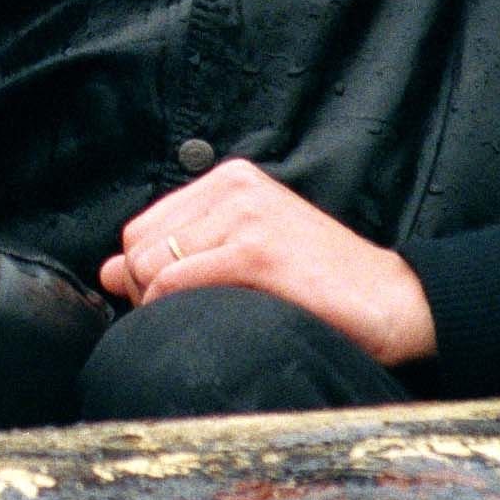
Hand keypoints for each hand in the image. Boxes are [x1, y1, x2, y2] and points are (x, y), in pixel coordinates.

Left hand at [100, 159, 437, 366]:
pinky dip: (180, 312)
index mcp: (230, 180)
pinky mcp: (256, 251)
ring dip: (167, 306)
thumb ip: (175, 256)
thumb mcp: (241, 255)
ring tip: (218, 316)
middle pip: (137, 247)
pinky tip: (222, 319)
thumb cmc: (320, 285)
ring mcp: (246, 216)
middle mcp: (234, 187)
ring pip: (151, 268)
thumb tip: (106, 271)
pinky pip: (176, 285)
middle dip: (149, 291)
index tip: (181, 300)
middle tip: (199, 313)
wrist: (393, 302)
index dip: (146, 275)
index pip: (141, 229)